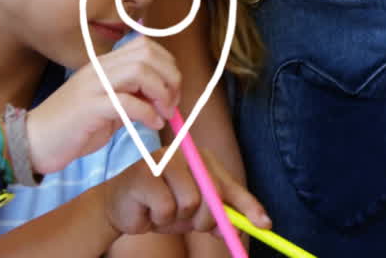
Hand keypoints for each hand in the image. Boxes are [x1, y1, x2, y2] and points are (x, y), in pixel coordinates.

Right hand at [28, 38, 181, 174]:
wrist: (34, 143)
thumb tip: (166, 97)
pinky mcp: (88, 107)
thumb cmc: (74, 127)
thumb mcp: (110, 107)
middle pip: (147, 55)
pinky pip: (127, 102)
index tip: (173, 89)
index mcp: (103, 65)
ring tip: (164, 114)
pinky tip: (152, 124)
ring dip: (162, 93)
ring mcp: (92, 86)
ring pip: (139, 72)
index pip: (144, 46)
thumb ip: (134, 96)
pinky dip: (148, 113)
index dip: (167, 64)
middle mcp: (98, 69)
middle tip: (173, 103)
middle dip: (170, 77)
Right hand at [102, 146, 269, 236]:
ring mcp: (164, 161)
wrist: (120, 206)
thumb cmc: (163, 206)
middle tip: (190, 224)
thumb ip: (222, 217)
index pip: (231, 186)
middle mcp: (187, 155)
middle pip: (213, 194)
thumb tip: (251, 231)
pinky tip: (147, 211)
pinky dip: (158, 219)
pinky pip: (165, 208)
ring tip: (162, 213)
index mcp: (204, 160)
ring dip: (177, 219)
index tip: (265, 226)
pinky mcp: (143, 174)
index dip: (249, 207)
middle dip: (206, 219)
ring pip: (190, 203)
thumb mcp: (196, 213)